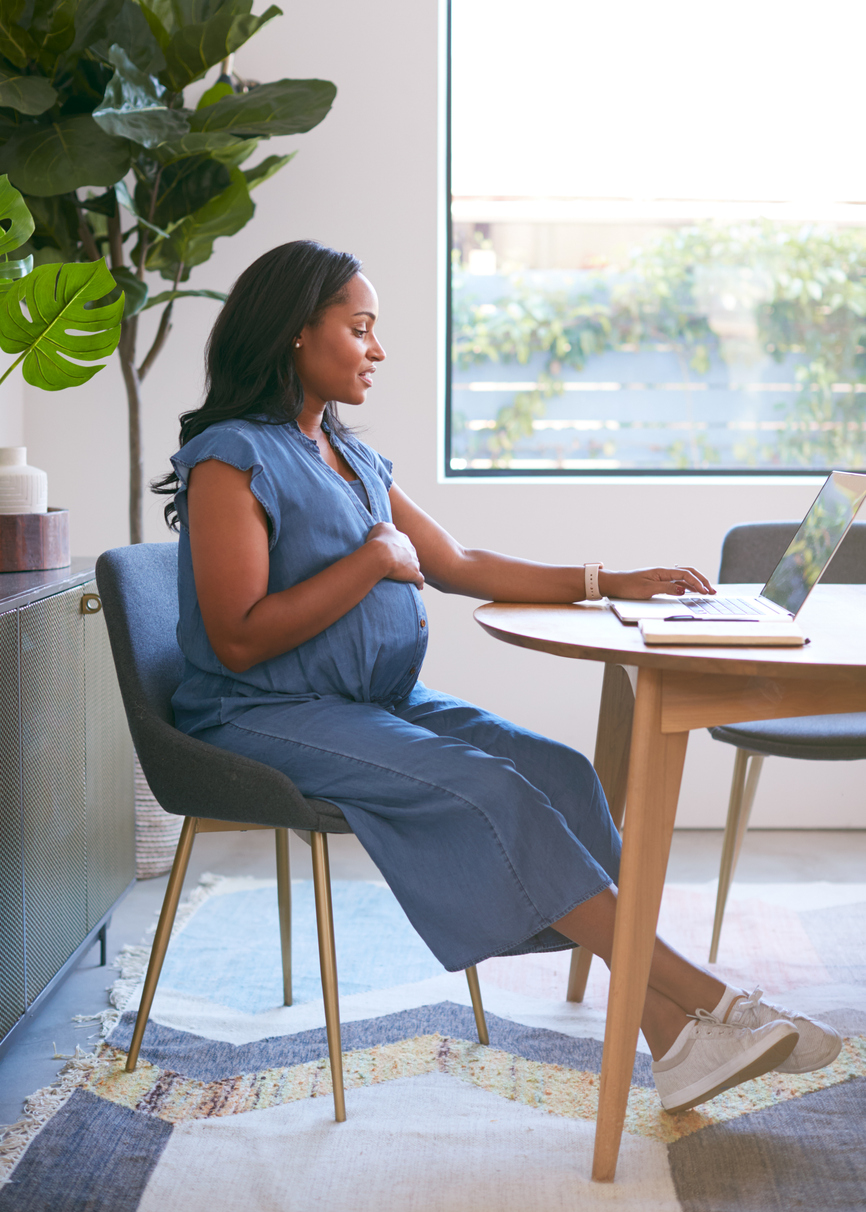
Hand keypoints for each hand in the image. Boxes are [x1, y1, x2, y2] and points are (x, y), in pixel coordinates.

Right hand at [366, 522, 424, 587]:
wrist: (380, 555)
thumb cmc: (378, 541)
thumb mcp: (381, 527)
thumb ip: (388, 526)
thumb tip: (392, 528)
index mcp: (403, 539)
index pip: (404, 543)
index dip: (399, 549)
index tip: (395, 553)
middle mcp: (410, 549)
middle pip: (411, 554)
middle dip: (407, 559)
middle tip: (399, 565)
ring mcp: (414, 562)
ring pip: (415, 566)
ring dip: (412, 570)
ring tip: (406, 576)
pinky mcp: (414, 573)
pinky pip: (419, 579)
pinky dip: (419, 583)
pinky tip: (418, 587)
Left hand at [598, 566, 714, 598]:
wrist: (614, 584)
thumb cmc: (628, 586)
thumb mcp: (647, 589)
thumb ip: (666, 588)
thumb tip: (683, 589)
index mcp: (662, 571)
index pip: (686, 575)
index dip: (698, 583)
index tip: (706, 592)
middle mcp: (664, 572)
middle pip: (688, 572)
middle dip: (702, 580)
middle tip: (712, 591)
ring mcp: (661, 576)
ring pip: (684, 577)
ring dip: (696, 583)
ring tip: (707, 591)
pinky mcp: (658, 581)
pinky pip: (677, 581)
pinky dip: (687, 585)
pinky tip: (691, 591)